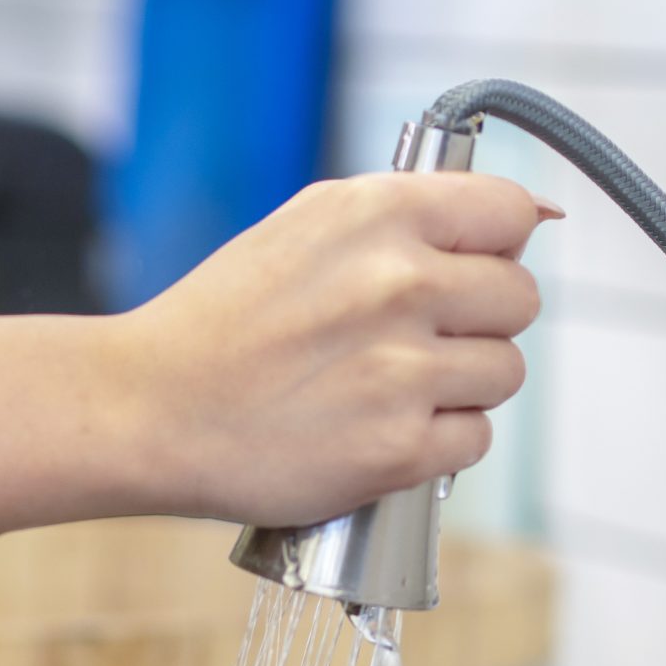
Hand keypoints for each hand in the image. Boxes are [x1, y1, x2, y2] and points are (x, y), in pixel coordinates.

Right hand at [115, 172, 556, 528]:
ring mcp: (401, 372)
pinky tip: (384, 432)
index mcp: (377, 215)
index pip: (510, 214)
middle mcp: (398, 284)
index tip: (472, 269)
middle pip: (519, 299)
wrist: (146, 411)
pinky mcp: (396, 450)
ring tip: (393, 391)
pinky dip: (440, 444)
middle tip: (418, 341)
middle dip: (481, 321)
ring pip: (504, 373)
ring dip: (463, 387)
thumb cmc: (218, 323)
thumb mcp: (304, 228)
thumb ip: (401, 218)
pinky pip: (474, 440)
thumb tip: (518, 222)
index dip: (498, 246)